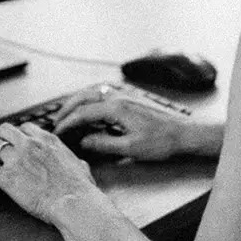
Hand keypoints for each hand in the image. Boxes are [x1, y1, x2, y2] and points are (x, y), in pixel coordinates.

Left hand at [0, 122, 98, 222]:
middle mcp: (30, 145)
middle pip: (5, 130)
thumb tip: (79, 165)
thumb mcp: (81, 167)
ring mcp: (16, 159)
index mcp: (48, 141)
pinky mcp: (6, 177)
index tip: (14, 138)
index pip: (27, 128)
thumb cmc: (79, 189)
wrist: (72, 202)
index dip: (18, 133)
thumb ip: (75, 162)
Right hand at [53, 84, 191, 160]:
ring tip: (68, 114)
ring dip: (78, 101)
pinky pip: (103, 94)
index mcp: (117, 108)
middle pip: (85, 96)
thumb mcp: (130, 148)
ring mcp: (125, 96)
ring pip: (93, 92)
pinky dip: (90, 100)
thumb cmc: (161, 142)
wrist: (184, 133)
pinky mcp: (130, 99)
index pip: (84, 112)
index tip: (57, 132)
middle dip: (67, 107)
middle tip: (56, 121)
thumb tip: (84, 141)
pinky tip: (89, 110)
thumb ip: (104, 144)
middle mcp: (119, 97)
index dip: (67, 122)